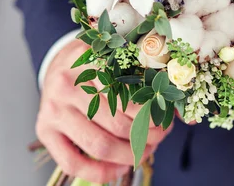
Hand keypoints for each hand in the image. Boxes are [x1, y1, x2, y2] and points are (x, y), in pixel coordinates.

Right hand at [36, 40, 171, 182]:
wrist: (58, 65)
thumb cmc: (99, 65)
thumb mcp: (122, 62)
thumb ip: (152, 83)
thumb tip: (189, 119)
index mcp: (93, 60)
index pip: (132, 94)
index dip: (156, 113)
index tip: (168, 121)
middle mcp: (69, 83)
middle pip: (119, 122)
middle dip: (147, 136)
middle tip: (160, 138)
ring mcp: (54, 108)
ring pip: (100, 144)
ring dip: (130, 155)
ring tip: (145, 151)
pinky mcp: (44, 130)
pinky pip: (72, 162)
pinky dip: (99, 173)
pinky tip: (117, 170)